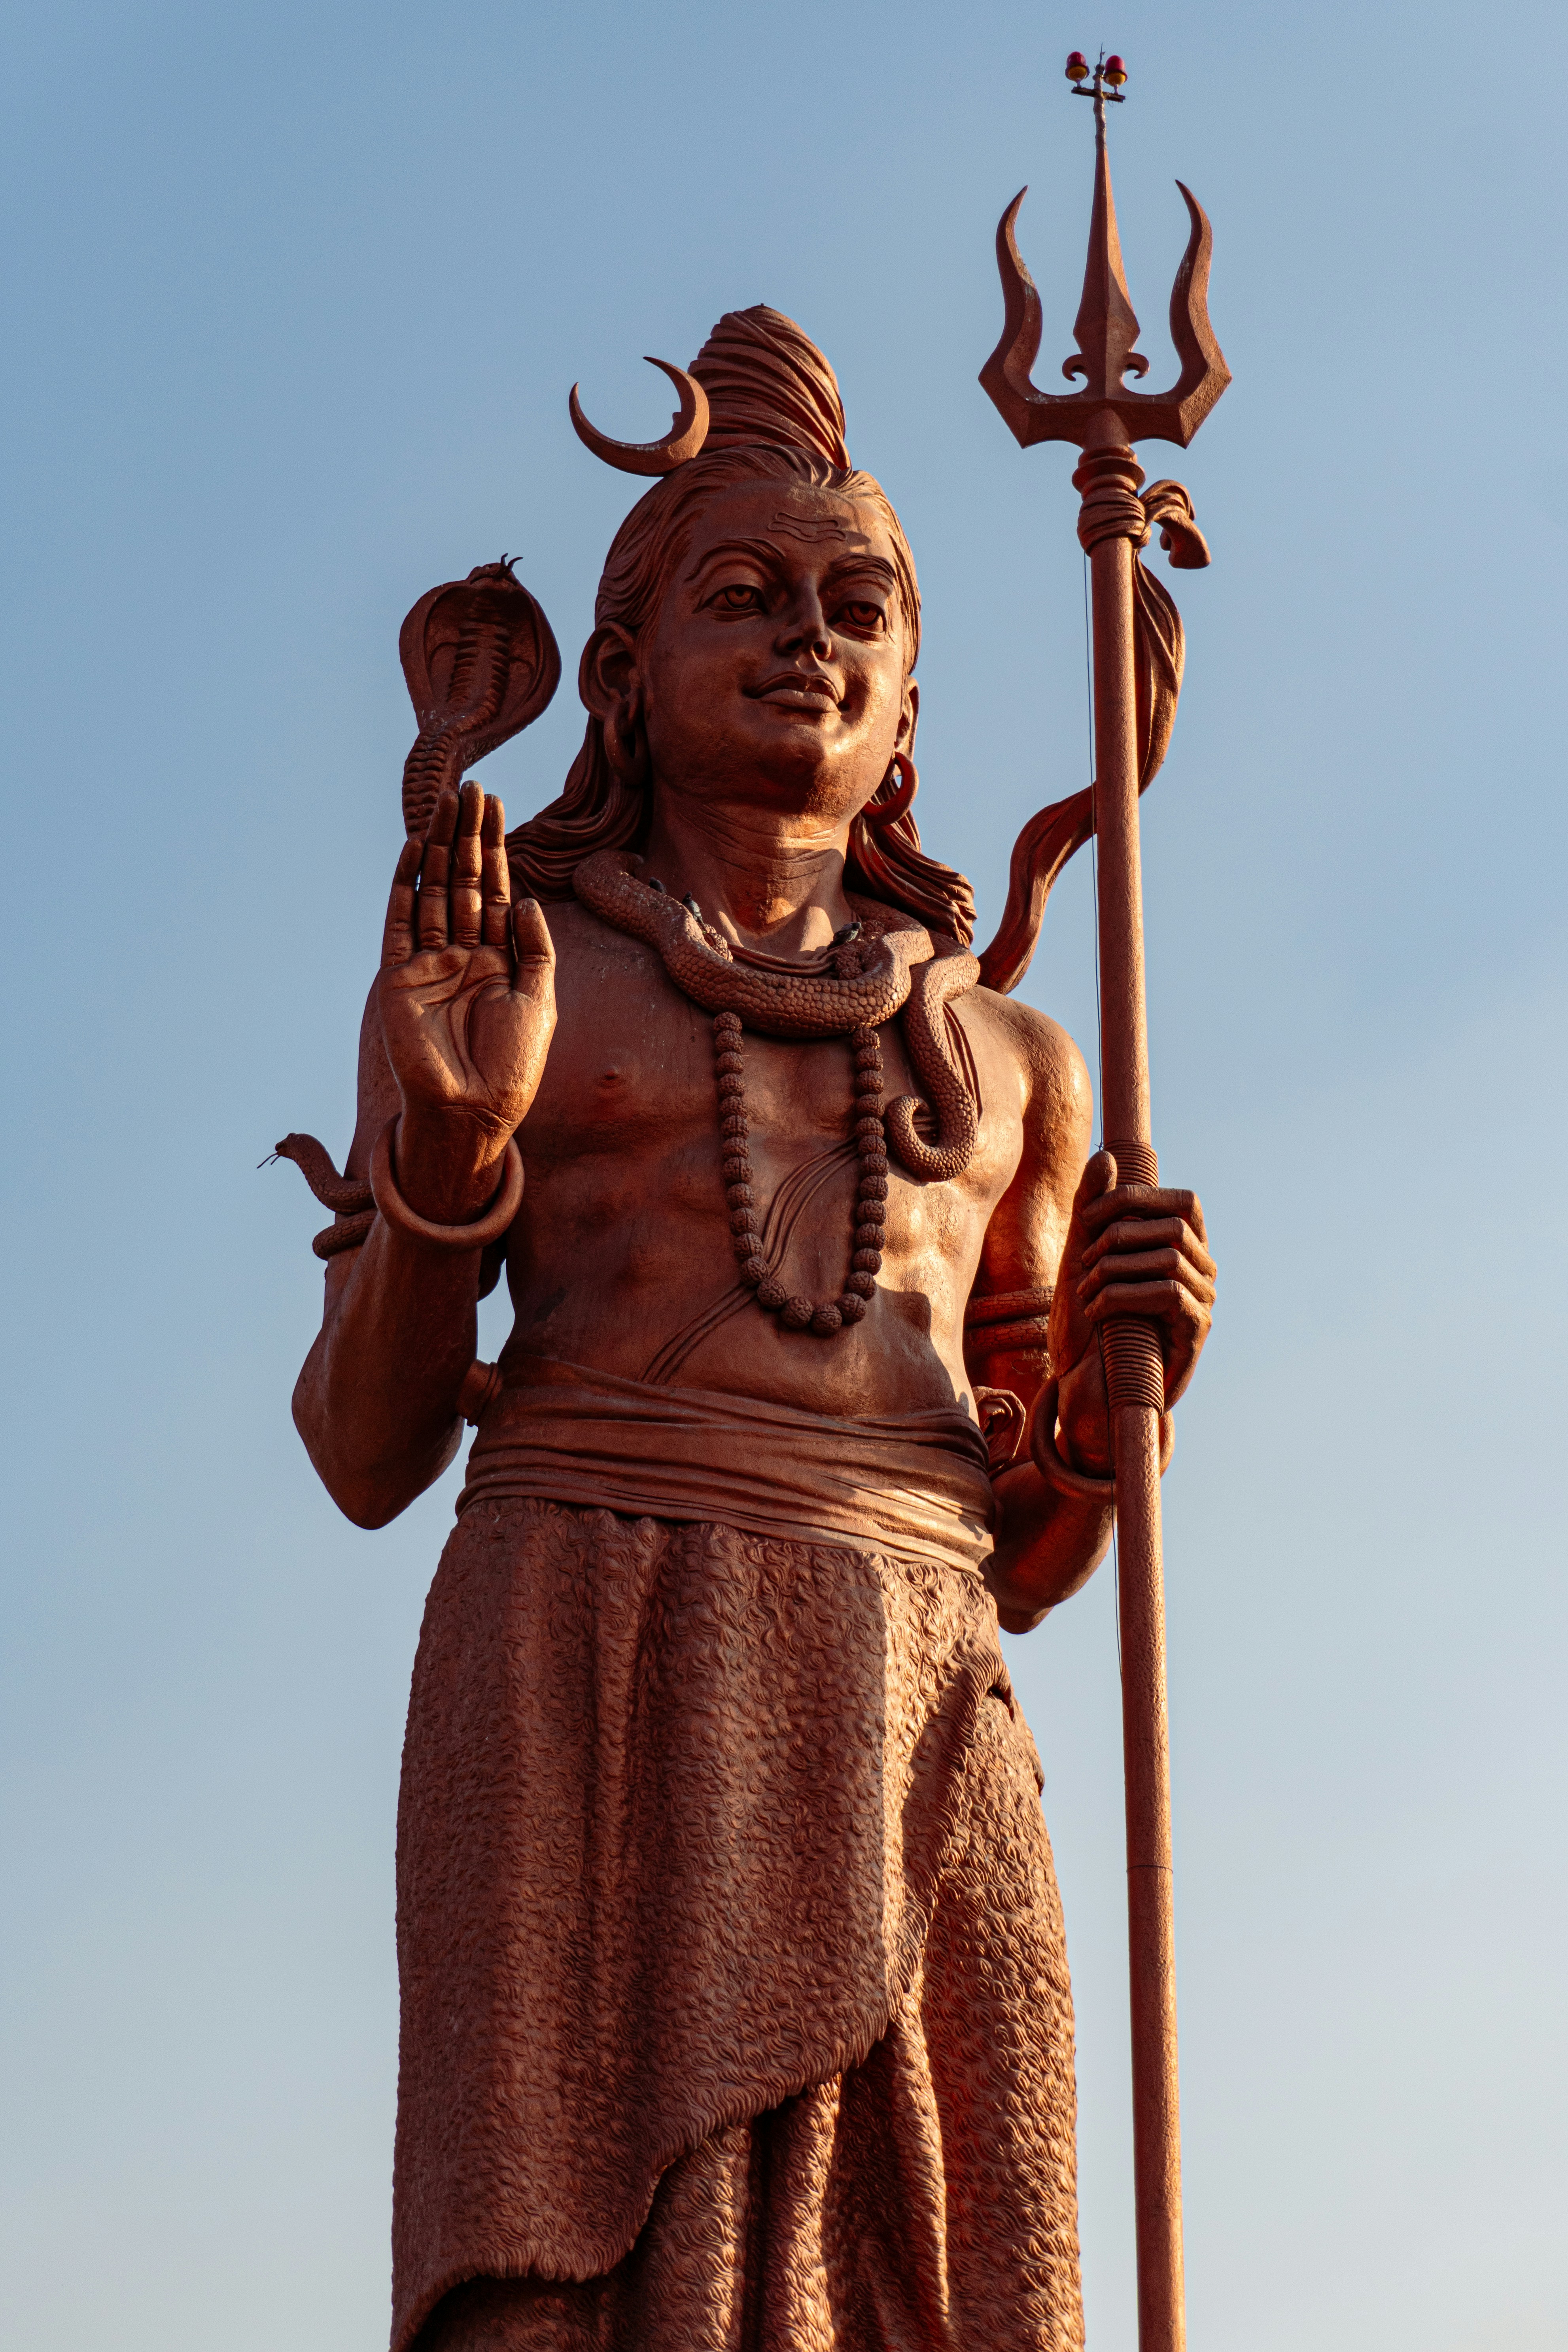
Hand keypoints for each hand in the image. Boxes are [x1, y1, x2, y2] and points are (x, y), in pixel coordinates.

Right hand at [376, 781, 555, 1219]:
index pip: (496, 889)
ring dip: (439, 847)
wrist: (475, 1109)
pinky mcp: (398, 977)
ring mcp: (428, 963)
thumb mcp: (541, 1000)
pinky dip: (404, 886)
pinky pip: (399, 922)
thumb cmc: (514, 1064)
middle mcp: (462, 954)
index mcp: (498, 958)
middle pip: (464, 880)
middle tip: (471, 788)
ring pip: (433, 891)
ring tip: (445, 802)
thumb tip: (524, 899)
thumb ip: (536, 950)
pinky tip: (413, 851)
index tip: (497, 806)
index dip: (496, 847)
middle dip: (468, 835)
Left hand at [1047, 1150, 1215, 1472]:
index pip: (1184, 1202)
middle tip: (1083, 1259)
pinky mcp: (1194, 1332)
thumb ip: (1095, 1209)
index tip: (1090, 1217)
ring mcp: (1204, 1301)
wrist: (1092, 1388)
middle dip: (1120, 1235)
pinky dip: (1123, 1294)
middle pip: (1176, 1226)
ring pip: (1169, 1258)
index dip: (1137, 1199)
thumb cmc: (1091, 1322)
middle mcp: (1203, 1271)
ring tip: (1084, 1292)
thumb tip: (1106, 1156)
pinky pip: (1167, 1294)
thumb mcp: (1084, 1258)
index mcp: (1184, 1248)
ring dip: (1115, 1268)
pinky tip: (1096, 1310)